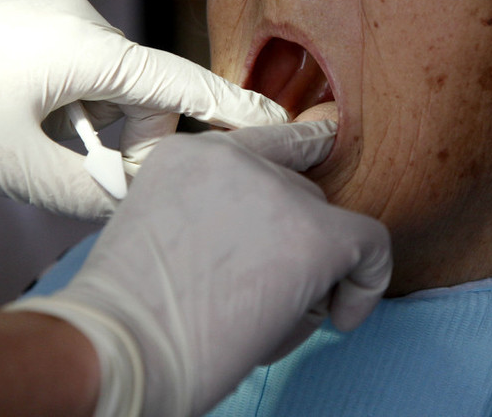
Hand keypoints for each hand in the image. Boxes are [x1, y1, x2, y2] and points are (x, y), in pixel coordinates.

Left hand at [0, 0, 286, 219]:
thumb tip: (134, 199)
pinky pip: (72, 52)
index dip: (232, 108)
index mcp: (87, 48)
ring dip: (88, 115)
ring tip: (30, 136)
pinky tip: (14, 105)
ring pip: (104, 74)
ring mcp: (52, 2)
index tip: (281, 122)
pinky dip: (65, 89)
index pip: (180, 84)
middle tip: (75, 169)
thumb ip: (88, 191)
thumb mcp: (14, 166)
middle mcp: (80, 13)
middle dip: (126, 135)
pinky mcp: (28, 2)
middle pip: (140, 87)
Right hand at [12, 122, 391, 416]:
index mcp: (186, 153)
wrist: (120, 347)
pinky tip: (344, 317)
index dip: (291, 172)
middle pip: (295, 192)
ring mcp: (276, 191)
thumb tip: (261, 244)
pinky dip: (367, 284)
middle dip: (288, 246)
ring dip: (309, 276)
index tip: (301, 204)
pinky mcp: (313, 234)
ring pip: (325, 227)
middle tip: (258, 300)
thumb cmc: (125, 318)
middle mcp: (234, 156)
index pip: (260, 145)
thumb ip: (207, 218)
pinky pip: (370, 247)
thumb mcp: (156, 237)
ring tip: (267, 321)